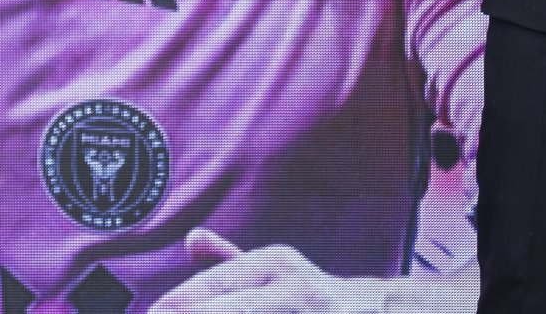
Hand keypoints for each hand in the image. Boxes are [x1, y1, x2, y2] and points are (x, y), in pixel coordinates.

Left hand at [149, 229, 388, 312]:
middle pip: (231, 307)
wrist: (366, 313)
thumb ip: (227, 259)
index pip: (216, 283)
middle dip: (193, 311)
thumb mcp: (269, 269)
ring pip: (246, 311)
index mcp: (273, 263)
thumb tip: (190, 239)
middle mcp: (289, 285)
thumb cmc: (305, 295)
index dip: (179, 303)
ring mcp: (302, 308)